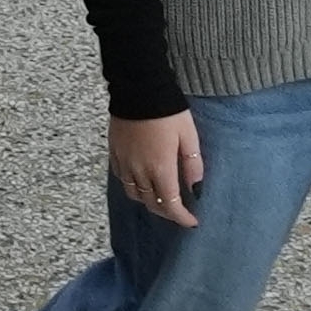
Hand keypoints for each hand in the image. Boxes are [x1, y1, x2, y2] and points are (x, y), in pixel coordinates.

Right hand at [108, 108, 201, 227]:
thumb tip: (196, 188)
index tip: (192, 222)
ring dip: (148, 201)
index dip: (182, 218)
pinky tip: (141, 180)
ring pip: (134, 195)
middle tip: (180, 211)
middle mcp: (139, 171)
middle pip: (152, 204)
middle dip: (167, 212)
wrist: (138, 88)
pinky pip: (121, 179)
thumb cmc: (167, 110)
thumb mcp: (188, 136)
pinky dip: (132, 186)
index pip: (171, 205)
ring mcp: (124, 162)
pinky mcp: (114, 152)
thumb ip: (192, 165)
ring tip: (161, 198)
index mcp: (161, 168)